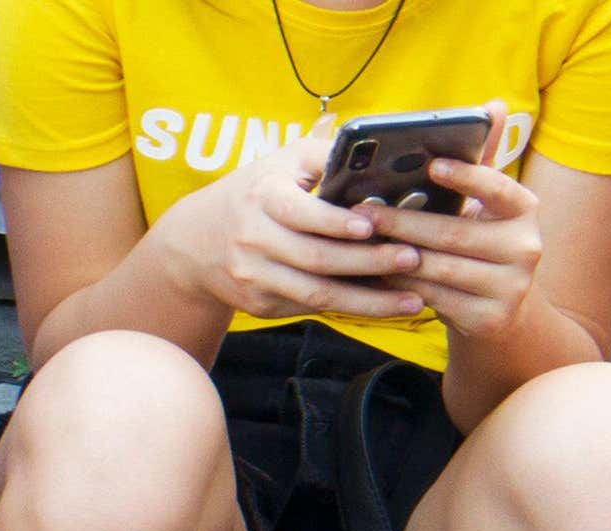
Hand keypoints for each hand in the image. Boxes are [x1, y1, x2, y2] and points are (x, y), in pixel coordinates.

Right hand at [152, 123, 426, 322]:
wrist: (196, 242)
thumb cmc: (257, 192)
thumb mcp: (280, 164)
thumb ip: (322, 155)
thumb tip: (369, 142)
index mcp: (263, 196)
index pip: (299, 211)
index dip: (334, 222)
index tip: (370, 226)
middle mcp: (254, 238)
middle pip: (318, 258)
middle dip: (369, 261)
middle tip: (414, 259)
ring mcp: (256, 276)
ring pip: (319, 294)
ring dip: (370, 301)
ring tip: (414, 299)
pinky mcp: (262, 304)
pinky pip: (313, 308)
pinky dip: (351, 308)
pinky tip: (385, 307)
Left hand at [362, 126, 543, 343]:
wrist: (499, 310)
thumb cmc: (480, 243)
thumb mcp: (483, 202)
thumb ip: (481, 157)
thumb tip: (493, 104)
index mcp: (525, 210)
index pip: (498, 187)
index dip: (467, 177)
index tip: (432, 165)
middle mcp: (527, 249)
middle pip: (455, 234)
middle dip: (403, 222)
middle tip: (362, 211)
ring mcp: (512, 288)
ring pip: (440, 268)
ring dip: (395, 254)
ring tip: (362, 241)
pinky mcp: (491, 319)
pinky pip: (436, 298)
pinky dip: (402, 285)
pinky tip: (377, 272)